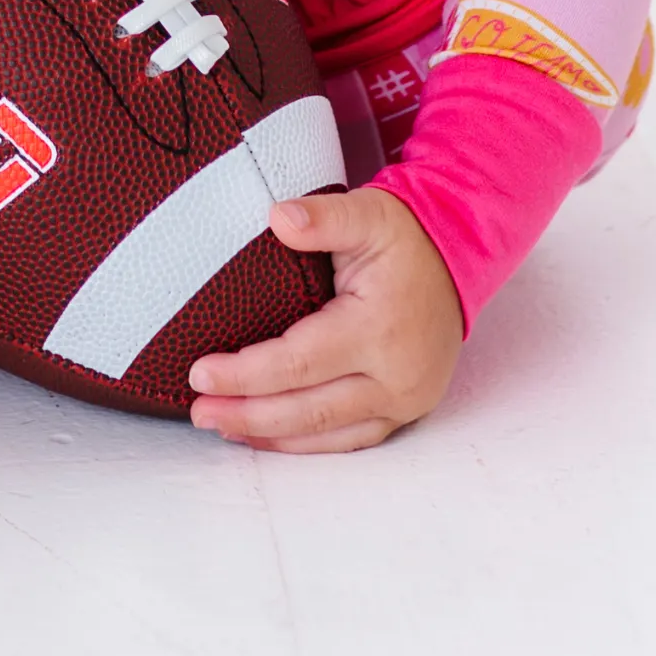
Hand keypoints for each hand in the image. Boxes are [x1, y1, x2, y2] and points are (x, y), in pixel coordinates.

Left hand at [187, 187, 463, 451]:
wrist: (457, 260)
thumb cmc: (404, 237)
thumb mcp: (367, 212)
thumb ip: (323, 217)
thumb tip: (278, 217)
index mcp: (379, 328)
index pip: (299, 362)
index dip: (246, 373)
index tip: (200, 374)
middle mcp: (396, 375)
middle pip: (309, 409)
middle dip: (248, 414)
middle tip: (198, 411)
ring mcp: (405, 400)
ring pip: (329, 434)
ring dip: (272, 436)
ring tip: (221, 427)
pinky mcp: (405, 410)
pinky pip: (351, 439)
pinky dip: (308, 443)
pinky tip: (270, 437)